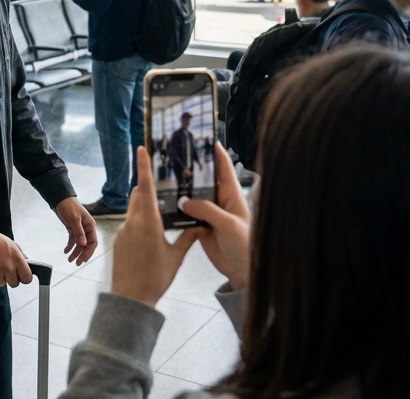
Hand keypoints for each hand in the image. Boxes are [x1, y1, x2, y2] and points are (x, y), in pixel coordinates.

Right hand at [0, 227, 31, 286]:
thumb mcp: (11, 243)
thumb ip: (20, 255)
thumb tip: (26, 262)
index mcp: (16, 258)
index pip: (27, 278)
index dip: (24, 278)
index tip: (21, 276)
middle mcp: (8, 267)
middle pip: (14, 284)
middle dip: (10, 278)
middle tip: (4, 269)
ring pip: (2, 284)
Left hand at [54, 196, 97, 264]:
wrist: (60, 198)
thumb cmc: (69, 206)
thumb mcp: (74, 219)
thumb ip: (79, 232)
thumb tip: (83, 244)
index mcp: (90, 226)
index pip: (93, 242)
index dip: (89, 252)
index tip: (83, 259)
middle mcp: (86, 228)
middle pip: (87, 245)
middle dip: (82, 254)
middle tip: (76, 263)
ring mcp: (80, 229)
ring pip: (79, 244)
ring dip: (75, 252)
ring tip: (69, 259)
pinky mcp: (72, 228)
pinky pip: (73, 240)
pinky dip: (70, 246)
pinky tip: (66, 251)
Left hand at [108, 146, 197, 305]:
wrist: (130, 298)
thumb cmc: (155, 279)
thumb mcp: (177, 257)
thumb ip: (188, 237)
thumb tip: (201, 223)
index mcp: (149, 223)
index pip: (146, 187)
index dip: (144, 166)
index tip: (141, 149)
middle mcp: (133, 223)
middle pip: (139, 195)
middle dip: (148, 188)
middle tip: (164, 186)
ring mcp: (123, 231)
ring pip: (134, 209)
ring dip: (145, 206)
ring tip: (162, 213)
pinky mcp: (119, 240)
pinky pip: (130, 222)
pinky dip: (140, 220)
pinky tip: (152, 234)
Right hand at [178, 143, 251, 290]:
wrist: (242, 271)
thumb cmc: (244, 245)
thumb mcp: (228, 225)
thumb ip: (207, 210)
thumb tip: (184, 201)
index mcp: (232, 195)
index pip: (224, 167)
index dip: (215, 151)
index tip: (203, 137)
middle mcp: (220, 201)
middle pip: (205, 179)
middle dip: (192, 168)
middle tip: (176, 155)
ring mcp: (209, 213)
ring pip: (193, 196)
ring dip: (182, 189)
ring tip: (165, 176)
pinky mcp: (200, 226)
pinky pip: (187, 214)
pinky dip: (177, 209)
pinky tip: (165, 203)